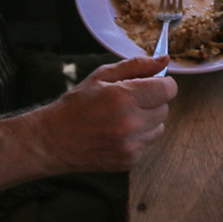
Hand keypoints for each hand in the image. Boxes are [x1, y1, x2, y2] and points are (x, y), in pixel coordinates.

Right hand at [23, 55, 177, 173]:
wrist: (54, 141)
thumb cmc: (77, 105)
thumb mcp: (102, 76)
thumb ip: (136, 66)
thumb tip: (165, 60)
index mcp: (125, 98)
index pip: (168, 89)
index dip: (161, 84)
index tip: (151, 84)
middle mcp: (131, 124)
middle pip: (165, 108)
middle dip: (152, 102)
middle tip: (128, 102)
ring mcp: (130, 146)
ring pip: (159, 127)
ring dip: (147, 121)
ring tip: (122, 118)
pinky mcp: (129, 161)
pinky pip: (147, 144)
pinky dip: (138, 138)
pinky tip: (117, 134)